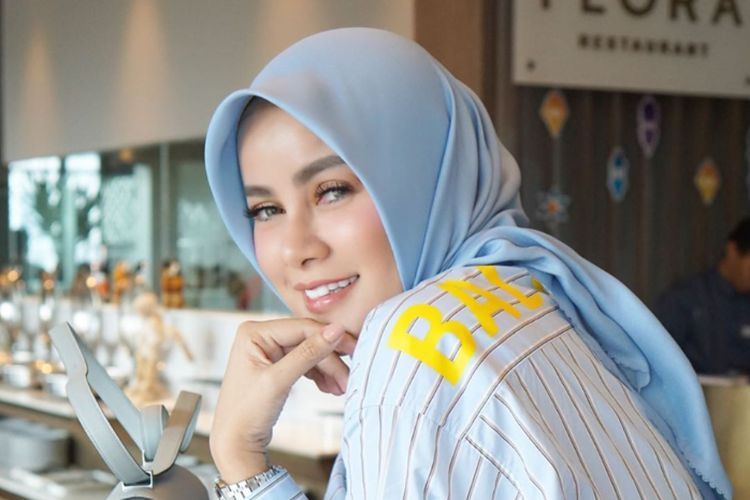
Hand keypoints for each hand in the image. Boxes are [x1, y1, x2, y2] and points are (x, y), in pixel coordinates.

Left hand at [209, 318, 355, 481]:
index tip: (354, 348)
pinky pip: (305, 363)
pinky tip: (330, 388)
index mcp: (254, 332)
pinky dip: (319, 375)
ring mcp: (268, 350)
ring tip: (341, 388)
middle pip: (308, 340)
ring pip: (310, 352)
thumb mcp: (278, 381)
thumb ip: (308, 353)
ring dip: (328, 370)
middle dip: (330, 360)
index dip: (330, 338)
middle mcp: (260, 336)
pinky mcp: (276, 365)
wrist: (235, 443)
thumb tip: (336, 330)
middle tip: (349, 377)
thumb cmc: (245, 413)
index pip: (302, 327)